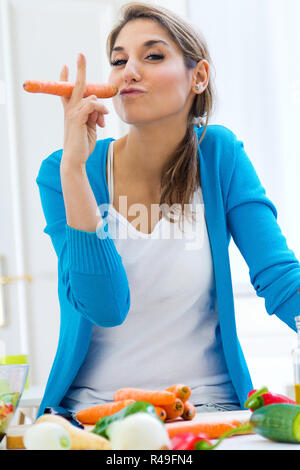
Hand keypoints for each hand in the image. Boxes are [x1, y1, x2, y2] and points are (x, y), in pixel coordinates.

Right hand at [60, 53, 108, 167]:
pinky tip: (102, 121)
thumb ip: (94, 115)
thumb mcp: (90, 127)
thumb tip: (100, 107)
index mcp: (71, 112)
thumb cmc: (82, 145)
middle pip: (75, 85)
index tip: (65, 66)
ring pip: (90, 98)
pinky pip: (93, 105)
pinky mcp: (77, 118)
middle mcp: (69, 110)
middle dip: (79, 69)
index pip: (67, 92)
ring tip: (100, 124)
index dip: (66, 78)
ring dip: (100, 109)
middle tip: (80, 54)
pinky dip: (100, 111)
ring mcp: (72, 113)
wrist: (75, 159)